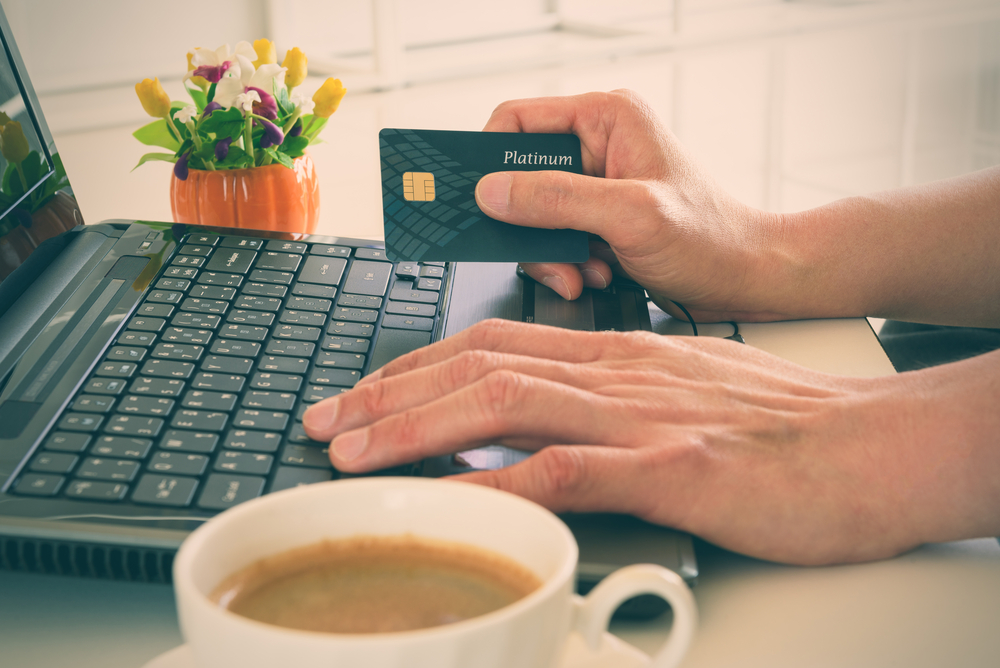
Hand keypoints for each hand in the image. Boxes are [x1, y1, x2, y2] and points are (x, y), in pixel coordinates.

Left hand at [303, 320, 999, 564]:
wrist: (873, 443)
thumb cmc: (780, 429)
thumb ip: (608, 403)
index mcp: (614, 355)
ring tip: (356, 454)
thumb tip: (546, 430)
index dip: (415, 367)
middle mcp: (615, 374)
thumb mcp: (678, 394)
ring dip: (420, 428)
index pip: (491, 344)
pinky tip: (457, 503)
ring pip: (506, 403)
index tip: (362, 395)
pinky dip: (505, 485)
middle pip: (478, 365)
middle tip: (327, 422)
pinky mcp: (675, 470)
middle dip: (389, 393)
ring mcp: (641, 418)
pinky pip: (571, 471)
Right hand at [475, 90, 790, 321]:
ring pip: (531, 217)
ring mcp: (594, 187)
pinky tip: (596, 275)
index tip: (477, 199)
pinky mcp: (596, 221)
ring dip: (549, 254)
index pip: (516, 122)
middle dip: (528, 226)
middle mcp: (595, 147)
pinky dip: (566, 267)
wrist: (746, 280)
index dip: (488, 159)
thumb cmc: (712, 237)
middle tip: (544, 254)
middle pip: (518, 178)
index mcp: (604, 120)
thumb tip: (493, 193)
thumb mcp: (630, 216)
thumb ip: (558, 200)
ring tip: (583, 272)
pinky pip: (552, 242)